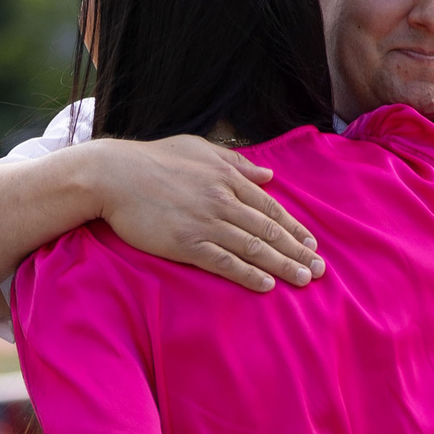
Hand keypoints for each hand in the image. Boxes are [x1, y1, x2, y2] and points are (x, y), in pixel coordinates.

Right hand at [87, 135, 326, 290]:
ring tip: (304, 280)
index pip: (269, 207)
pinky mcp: (187, 244)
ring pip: (254, 248)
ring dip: (283, 266)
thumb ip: (236, 161)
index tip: (311, 243)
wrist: (113, 176)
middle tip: (320, 270)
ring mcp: (206, 223)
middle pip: (269, 230)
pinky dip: (250, 274)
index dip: (293, 227)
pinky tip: (268, 285)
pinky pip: (226, 262)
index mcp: (227, 177)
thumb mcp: (198, 148)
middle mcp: (223, 200)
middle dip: (298, 251)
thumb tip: (268, 174)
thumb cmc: (152, 160)